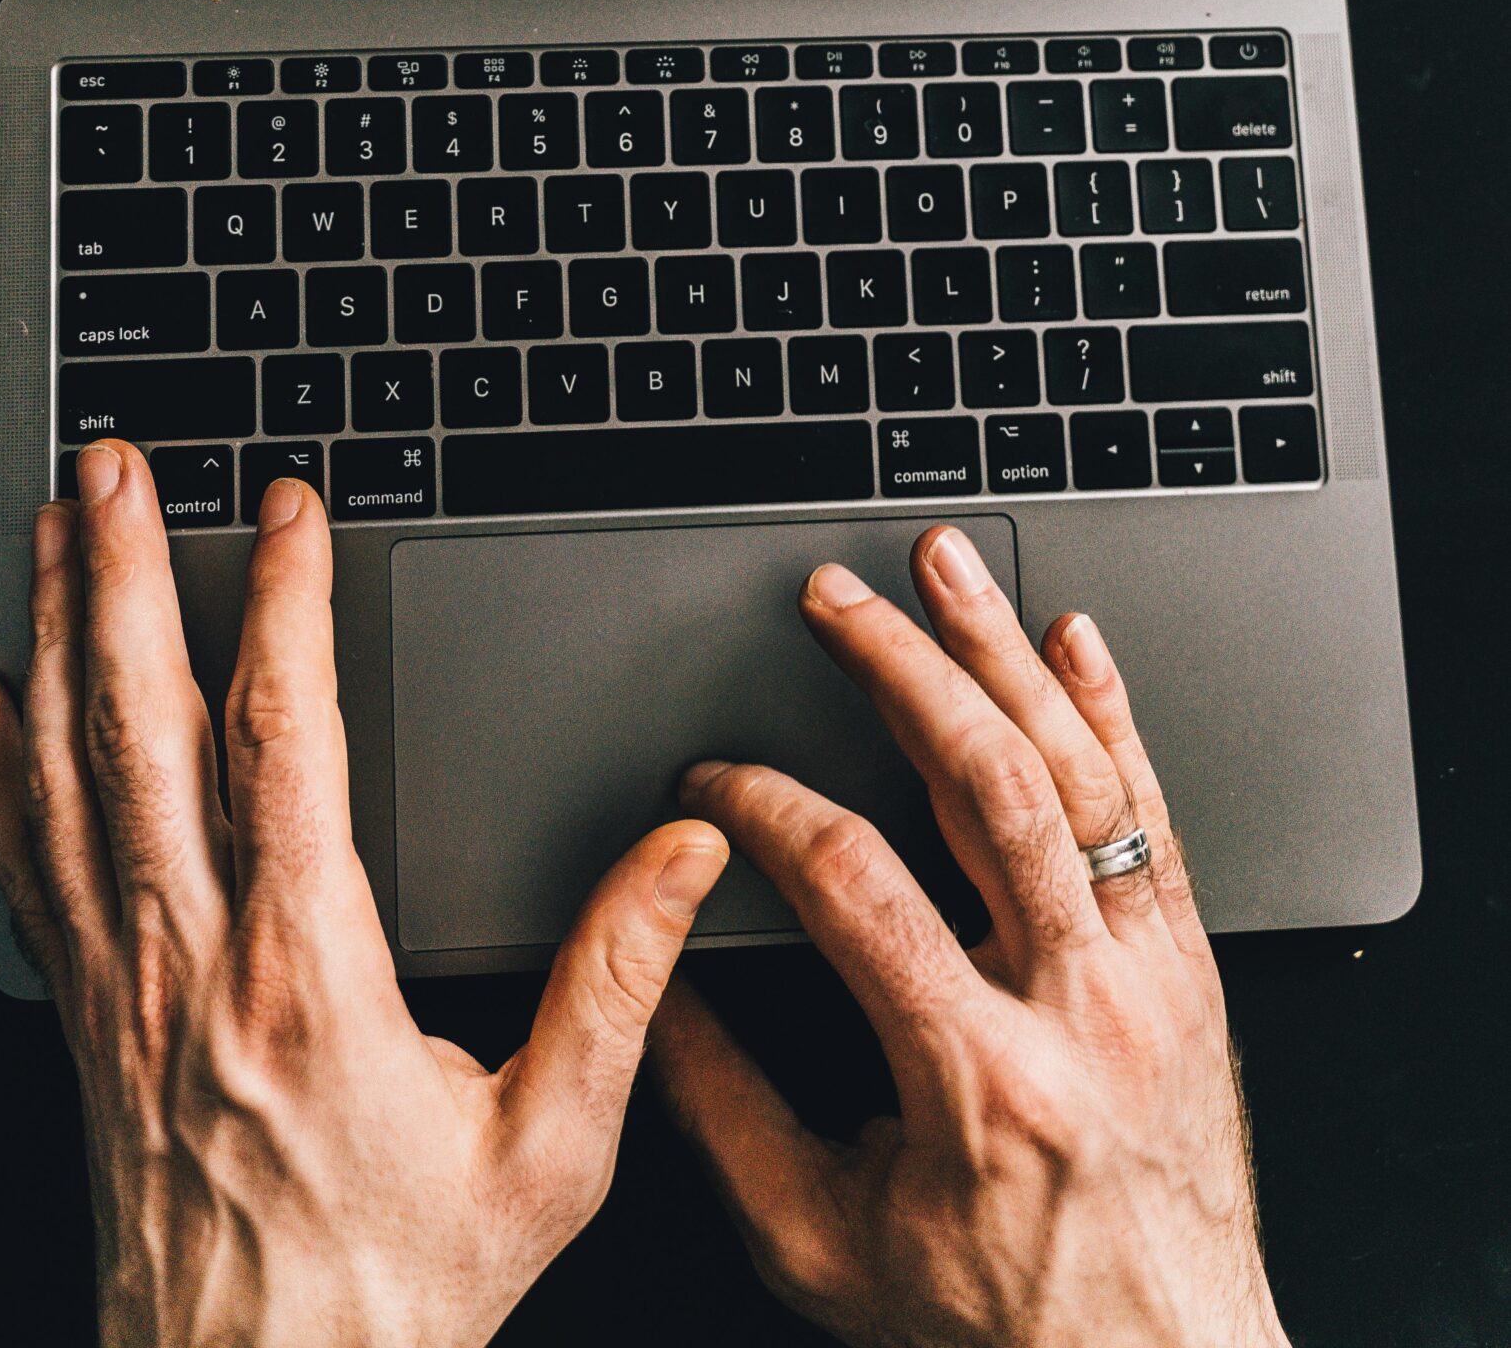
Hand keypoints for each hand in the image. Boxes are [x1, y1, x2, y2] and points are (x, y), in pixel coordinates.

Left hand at [0, 441, 726, 1347]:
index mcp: (308, 969)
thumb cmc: (391, 1293)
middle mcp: (192, 957)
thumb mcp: (548, 1151)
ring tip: (51, 529)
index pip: (283, 735)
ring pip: (67, 769)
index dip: (284, 602)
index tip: (290, 513)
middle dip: (123, 572)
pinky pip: (19, 866)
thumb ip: (619, 984)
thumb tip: (686, 855)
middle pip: (140, 721)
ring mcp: (118, 983)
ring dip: (52, 634)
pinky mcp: (81, 1017)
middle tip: (116, 469)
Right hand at [649, 526, 1288, 1347]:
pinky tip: (1070, 642)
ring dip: (1002, 653)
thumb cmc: (997, 1321)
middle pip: (986, 786)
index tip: (711, 781)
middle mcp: (1075, 1007)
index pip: (855, 882)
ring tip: (942, 567)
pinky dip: (1113, 715)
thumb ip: (723, 1112)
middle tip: (835, 598)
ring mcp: (1147, 978)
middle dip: (900, 667)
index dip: (766, 807)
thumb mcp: (823, 1243)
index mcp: (974, 1075)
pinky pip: (1154, 814)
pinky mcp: (1190, 968)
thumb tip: (652, 993)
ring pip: (1075, 774)